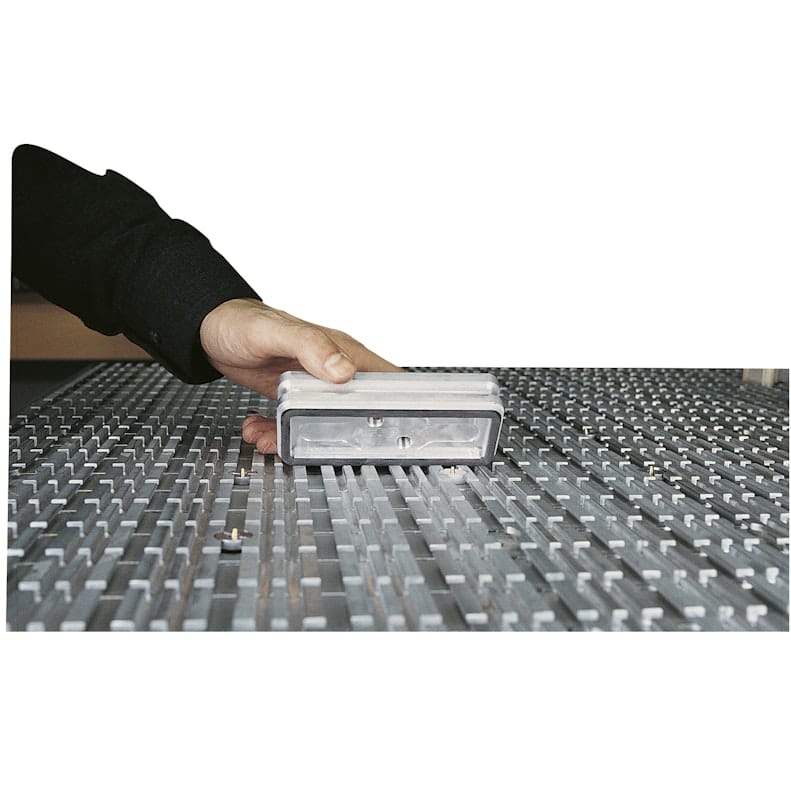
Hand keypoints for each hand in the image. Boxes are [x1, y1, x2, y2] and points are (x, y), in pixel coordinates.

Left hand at [199, 298, 401, 452]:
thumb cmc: (242, 320)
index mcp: (342, 351)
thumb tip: (343, 370)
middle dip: (337, 434)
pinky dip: (275, 433)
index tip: (387, 431)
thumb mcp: (276, 331)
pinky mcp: (291, 397)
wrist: (210, 328)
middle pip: (355, 410)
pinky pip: (292, 423)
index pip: (387, 380)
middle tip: (315, 445)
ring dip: (296, 437)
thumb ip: (311, 346)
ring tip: (269, 439)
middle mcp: (332, 369)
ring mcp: (311, 385)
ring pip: (321, 423)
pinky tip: (257, 430)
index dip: (396, 405)